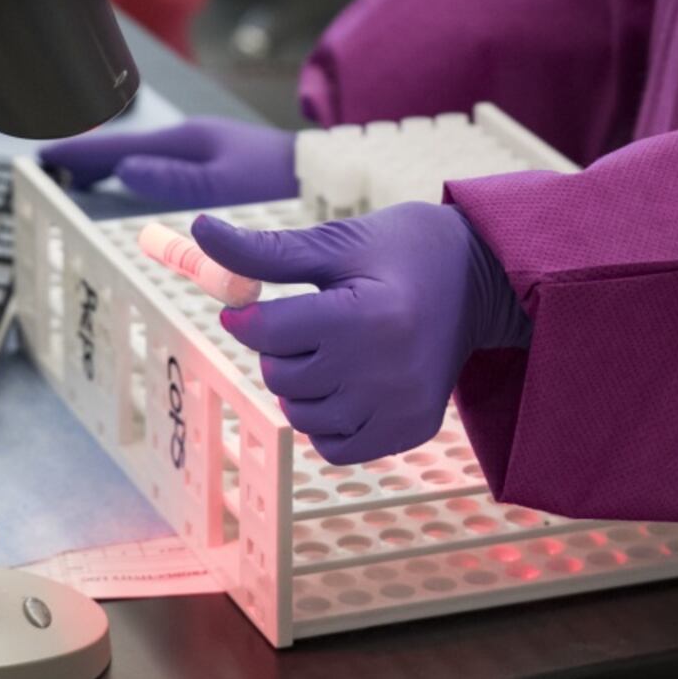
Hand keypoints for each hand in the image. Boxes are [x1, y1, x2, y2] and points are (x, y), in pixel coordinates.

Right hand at [38, 117, 295, 207]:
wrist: (325, 175)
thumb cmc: (280, 181)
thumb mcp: (225, 184)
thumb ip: (175, 179)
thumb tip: (126, 170)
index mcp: (187, 141)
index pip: (119, 146)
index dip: (81, 153)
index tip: (44, 157)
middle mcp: (192, 141)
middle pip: (126, 147)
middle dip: (89, 157)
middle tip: (53, 167)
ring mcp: (205, 150)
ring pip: (144, 156)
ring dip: (112, 165)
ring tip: (82, 176)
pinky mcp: (218, 163)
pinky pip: (162, 166)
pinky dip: (138, 172)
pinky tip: (135, 185)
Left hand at [192, 203, 530, 463]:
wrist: (480, 279)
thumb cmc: (399, 252)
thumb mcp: (335, 243)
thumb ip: (264, 251)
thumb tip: (197, 231)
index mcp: (368, 315)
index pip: (269, 333)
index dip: (245, 318)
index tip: (248, 306)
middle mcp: (388, 370)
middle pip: (281, 377)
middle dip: (279, 349)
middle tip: (312, 321)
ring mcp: (402, 407)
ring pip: (301, 415)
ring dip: (300, 386)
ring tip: (334, 350)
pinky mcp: (411, 430)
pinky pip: (334, 447)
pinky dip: (326, 420)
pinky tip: (348, 383)